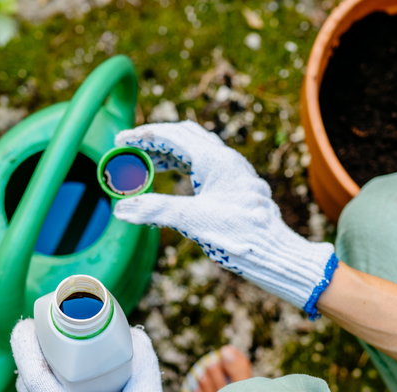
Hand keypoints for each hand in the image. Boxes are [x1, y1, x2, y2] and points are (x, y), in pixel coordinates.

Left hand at [11, 321, 181, 391]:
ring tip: (48, 355)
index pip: (33, 377)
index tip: (27, 326)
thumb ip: (143, 364)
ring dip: (34, 377)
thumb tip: (134, 335)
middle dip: (28, 357)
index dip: (25, 348)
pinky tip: (57, 385)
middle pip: (27, 389)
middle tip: (42, 334)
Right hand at [113, 121, 336, 317]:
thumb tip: (121, 209)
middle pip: (185, 137)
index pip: (173, 135)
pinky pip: (206, 166)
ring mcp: (234, 172)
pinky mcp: (237, 187)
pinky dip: (184, 167)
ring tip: (146, 166)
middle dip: (155, 140)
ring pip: (197, 151)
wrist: (276, 253)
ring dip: (169, 154)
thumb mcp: (192, 220)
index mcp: (216, 160)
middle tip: (130, 150)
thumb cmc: (240, 235)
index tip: (120, 140)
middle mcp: (227, 160)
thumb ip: (155, 210)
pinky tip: (176, 182)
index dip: (143, 135)